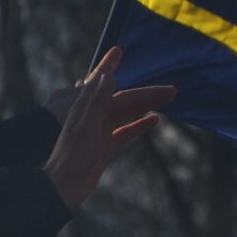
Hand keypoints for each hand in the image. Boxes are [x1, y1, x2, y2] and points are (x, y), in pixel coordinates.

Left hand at [41, 46, 175, 207]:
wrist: (64, 185)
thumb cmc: (71, 156)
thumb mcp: (85, 126)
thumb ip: (96, 101)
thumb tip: (108, 76)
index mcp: (86, 107)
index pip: (103, 82)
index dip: (110, 65)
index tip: (119, 50)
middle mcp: (94, 116)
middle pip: (125, 99)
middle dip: (147, 93)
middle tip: (172, 89)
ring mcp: (101, 131)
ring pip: (128, 114)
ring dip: (147, 107)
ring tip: (168, 101)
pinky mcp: (106, 146)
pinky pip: (126, 132)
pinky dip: (140, 126)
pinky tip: (155, 121)